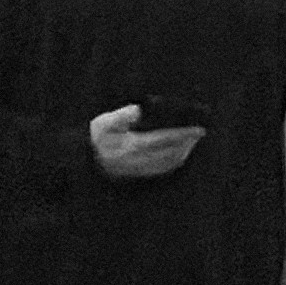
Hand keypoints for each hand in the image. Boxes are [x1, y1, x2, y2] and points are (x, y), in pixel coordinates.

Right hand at [89, 103, 205, 179]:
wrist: (86, 161)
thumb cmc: (96, 139)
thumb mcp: (104, 123)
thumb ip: (122, 116)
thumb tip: (138, 109)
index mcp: (133, 145)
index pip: (165, 139)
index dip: (183, 134)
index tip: (197, 129)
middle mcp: (140, 159)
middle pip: (172, 153)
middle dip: (188, 143)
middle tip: (199, 133)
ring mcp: (141, 169)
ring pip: (170, 163)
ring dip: (184, 153)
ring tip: (192, 142)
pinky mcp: (140, 174)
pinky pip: (163, 170)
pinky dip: (175, 162)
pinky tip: (179, 155)